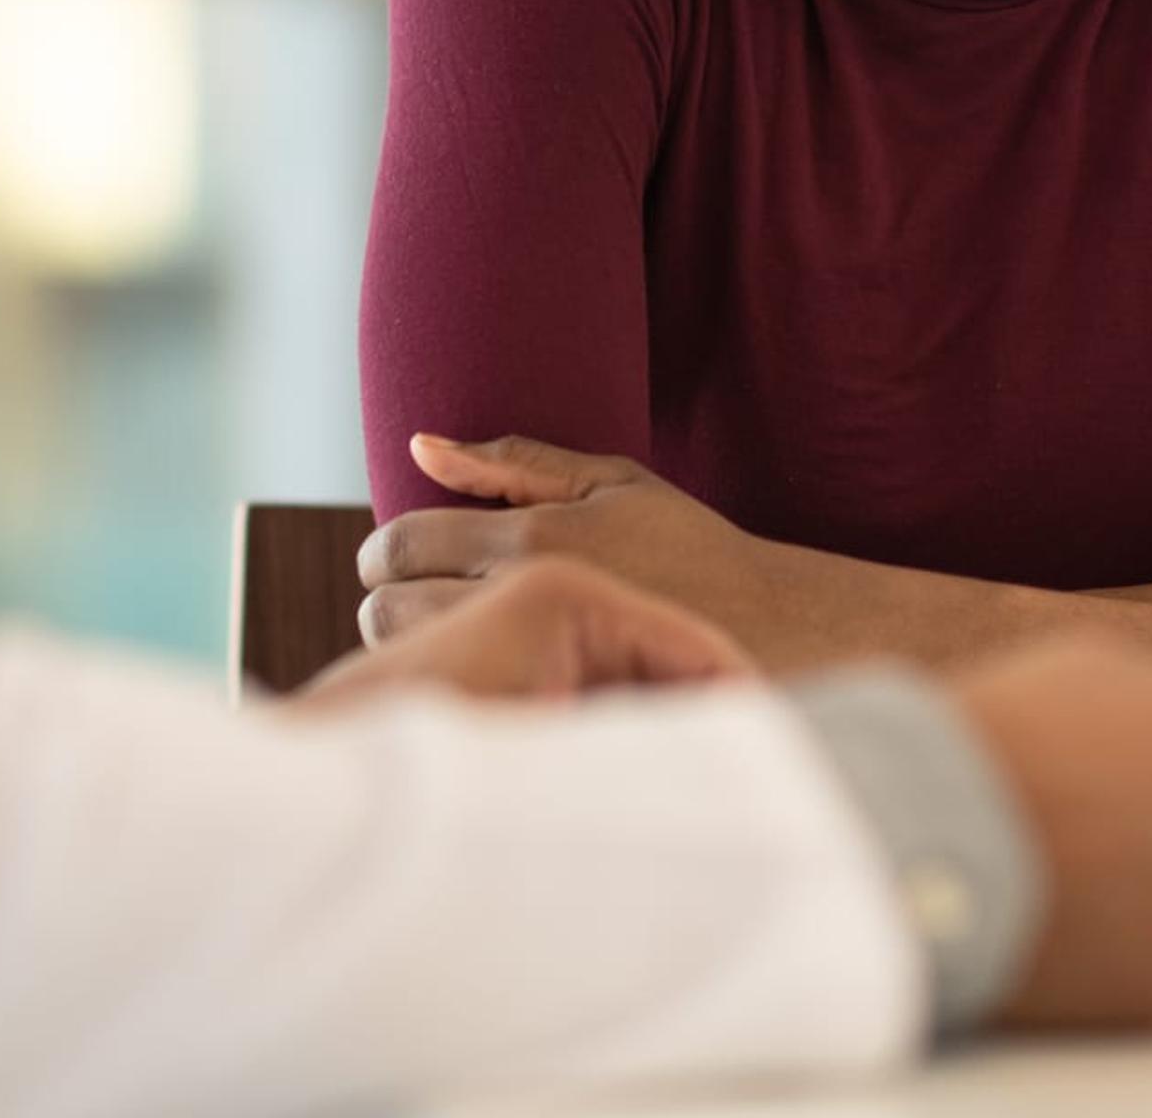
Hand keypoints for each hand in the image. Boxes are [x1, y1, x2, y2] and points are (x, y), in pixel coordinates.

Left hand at [359, 435, 834, 666]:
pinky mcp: (553, 705)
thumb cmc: (692, 547)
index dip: (379, 555)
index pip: (404, 543)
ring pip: (420, 657)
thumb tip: (421, 445)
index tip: (385, 562)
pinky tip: (471, 679)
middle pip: (393, 607)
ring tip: (434, 638)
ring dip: (408, 646)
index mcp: (533, 534)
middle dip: (382, 602)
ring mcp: (538, 659)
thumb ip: (514, 462)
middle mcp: (527, 596)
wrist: (773, 629)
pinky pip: (465, 699)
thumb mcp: (612, 481)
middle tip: (401, 601)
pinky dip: (450, 687)